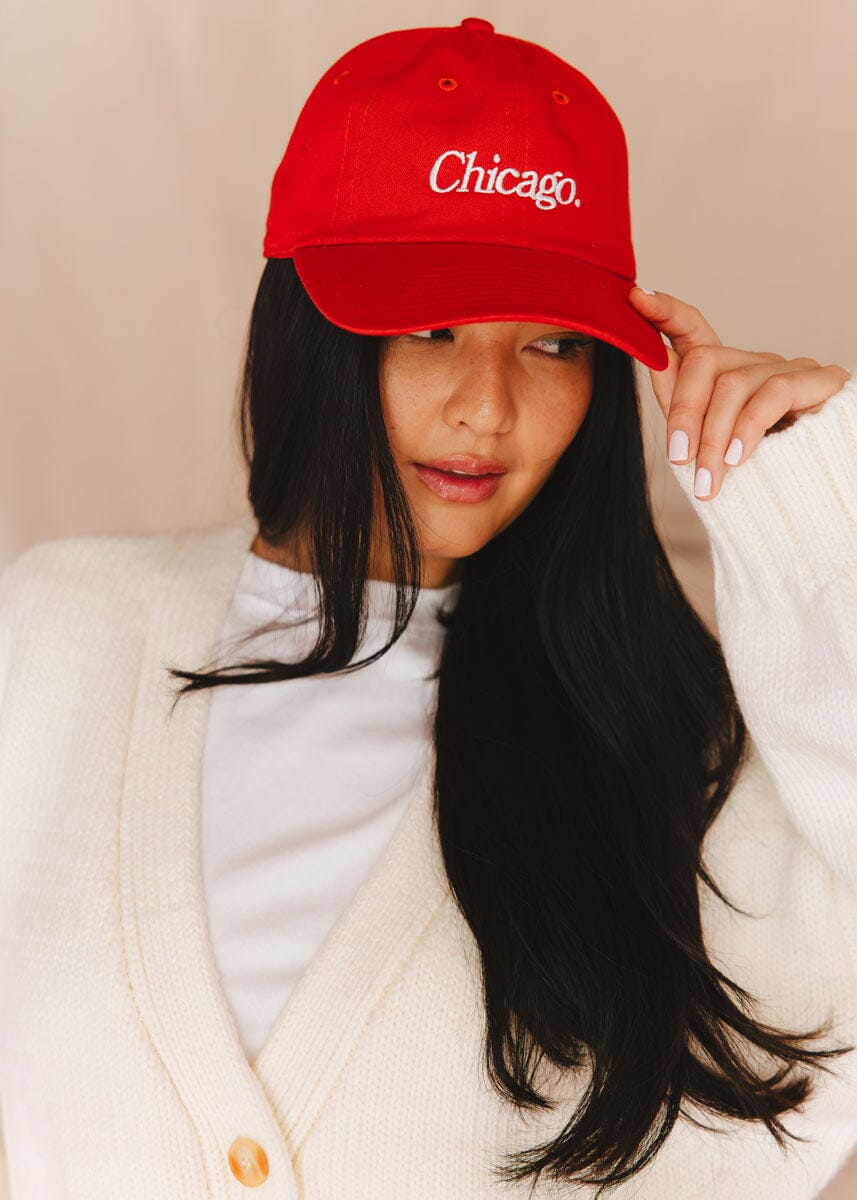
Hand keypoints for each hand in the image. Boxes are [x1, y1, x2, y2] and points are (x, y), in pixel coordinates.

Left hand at [627, 287, 851, 500]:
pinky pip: (773, 394)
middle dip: (685, 412)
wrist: (819, 487)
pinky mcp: (821, 381)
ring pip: (734, 384)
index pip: (692, 329)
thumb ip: (681, 403)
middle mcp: (756, 362)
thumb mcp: (710, 440)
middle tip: (678, 458)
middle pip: (705, 361)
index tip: (637, 299)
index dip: (667, 312)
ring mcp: (790, 367)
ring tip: (707, 479)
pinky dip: (748, 428)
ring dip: (714, 437)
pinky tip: (738, 459)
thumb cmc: (760, 468)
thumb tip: (654, 363)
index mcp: (727, 372)